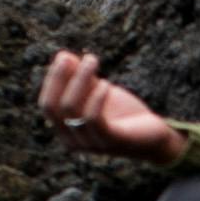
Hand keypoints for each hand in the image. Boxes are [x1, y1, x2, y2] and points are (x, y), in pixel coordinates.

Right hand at [38, 46, 182, 158]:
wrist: (152, 136)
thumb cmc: (122, 114)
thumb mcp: (98, 92)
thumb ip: (81, 78)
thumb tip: (62, 56)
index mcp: (65, 131)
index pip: (47, 106)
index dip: (52, 80)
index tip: (63, 57)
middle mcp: (73, 141)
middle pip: (54, 108)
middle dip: (60, 78)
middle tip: (71, 56)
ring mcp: (91, 144)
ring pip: (72, 110)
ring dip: (81, 79)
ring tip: (92, 60)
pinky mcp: (111, 142)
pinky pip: (94, 120)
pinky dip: (96, 98)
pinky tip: (105, 83)